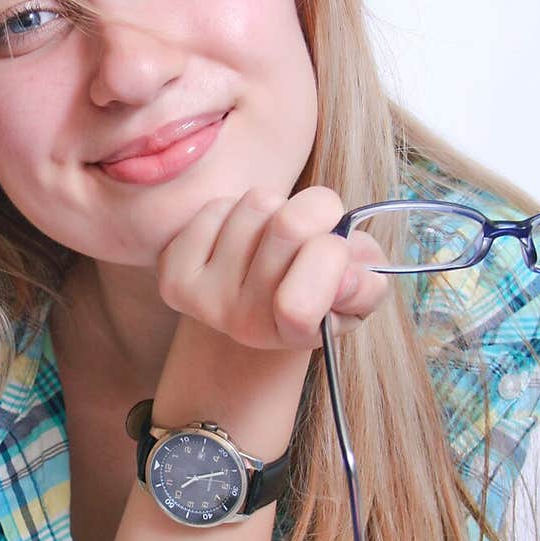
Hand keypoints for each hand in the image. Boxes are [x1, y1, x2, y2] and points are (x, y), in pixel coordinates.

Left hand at [155, 186, 390, 353]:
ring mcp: (203, 300)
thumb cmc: (318, 286)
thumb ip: (366, 288)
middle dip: (315, 213)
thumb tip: (347, 277)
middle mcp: (244, 325)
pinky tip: (242, 236)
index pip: (301, 303)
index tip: (337, 253)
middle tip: (312, 231)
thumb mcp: (357, 292)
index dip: (332, 260)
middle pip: (289, 226)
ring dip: (276, 208)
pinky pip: (217, 207)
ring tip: (274, 236)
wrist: (258, 300)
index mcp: (294, 335)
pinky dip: (237, 209)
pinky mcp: (173, 270)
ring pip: (256, 205)